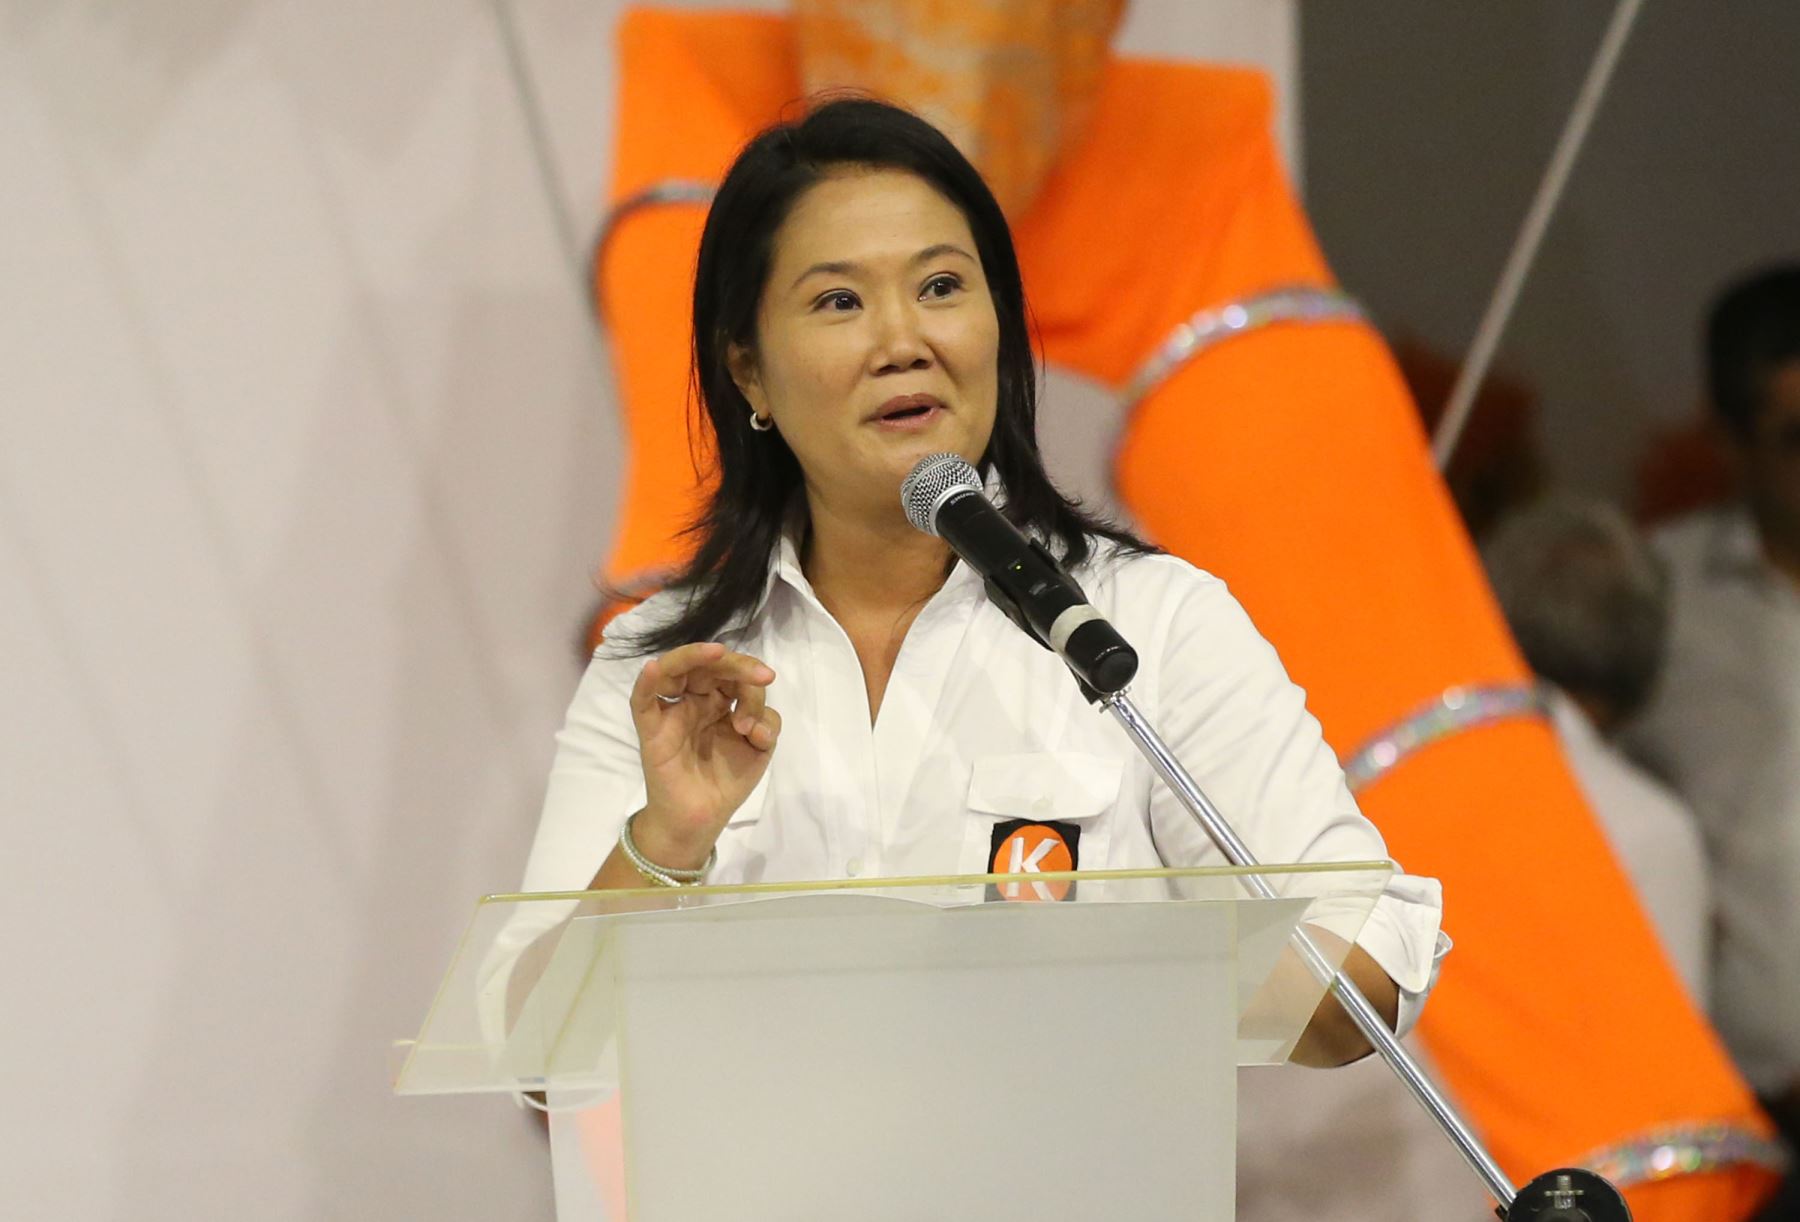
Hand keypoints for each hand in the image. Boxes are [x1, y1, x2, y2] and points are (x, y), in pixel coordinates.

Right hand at [628, 642, 780, 866]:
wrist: (700, 818)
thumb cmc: (726, 780)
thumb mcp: (758, 749)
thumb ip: (765, 725)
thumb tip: (755, 723)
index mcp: (718, 701)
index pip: (733, 675)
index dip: (751, 677)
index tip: (769, 688)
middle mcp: (694, 700)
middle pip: (707, 666)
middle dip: (737, 665)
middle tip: (763, 677)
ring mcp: (671, 712)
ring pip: (674, 670)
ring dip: (694, 656)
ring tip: (719, 653)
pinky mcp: (652, 730)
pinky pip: (643, 701)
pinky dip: (646, 683)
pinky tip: (653, 668)